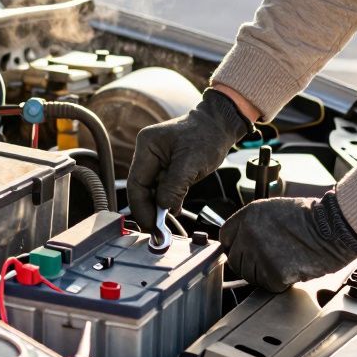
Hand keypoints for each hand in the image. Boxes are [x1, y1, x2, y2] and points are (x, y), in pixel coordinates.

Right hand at [127, 88, 252, 232]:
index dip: (141, 207)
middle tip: (156, 231)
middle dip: (147, 210)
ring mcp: (154, 160)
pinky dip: (165, 200)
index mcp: (147, 146)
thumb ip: (175, 186)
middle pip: (140, 188)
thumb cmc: (207, 137)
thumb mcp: (192, 162)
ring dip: (157, 207)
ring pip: (150, 190)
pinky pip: (160, 187)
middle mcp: (146, 152)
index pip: (136, 182)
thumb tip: (164, 207)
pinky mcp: (164, 167)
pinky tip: (172, 210)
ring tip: (163, 226)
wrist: (220, 126)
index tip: (150, 225)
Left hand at [219, 192, 356, 291]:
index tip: (245, 251)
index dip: (236, 246)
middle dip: (250, 263)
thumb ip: (254, 225)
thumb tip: (243, 242)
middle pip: (235, 260)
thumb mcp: (274, 210)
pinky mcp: (273, 272)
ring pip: (250, 275)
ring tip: (285, 262)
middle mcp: (249, 233)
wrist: (333, 227)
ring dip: (264, 274)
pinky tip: (292, 269)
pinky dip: (280, 282)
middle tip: (269, 261)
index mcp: (248, 215)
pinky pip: (268, 285)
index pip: (226, 237)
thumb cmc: (311, 218)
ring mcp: (259, 254)